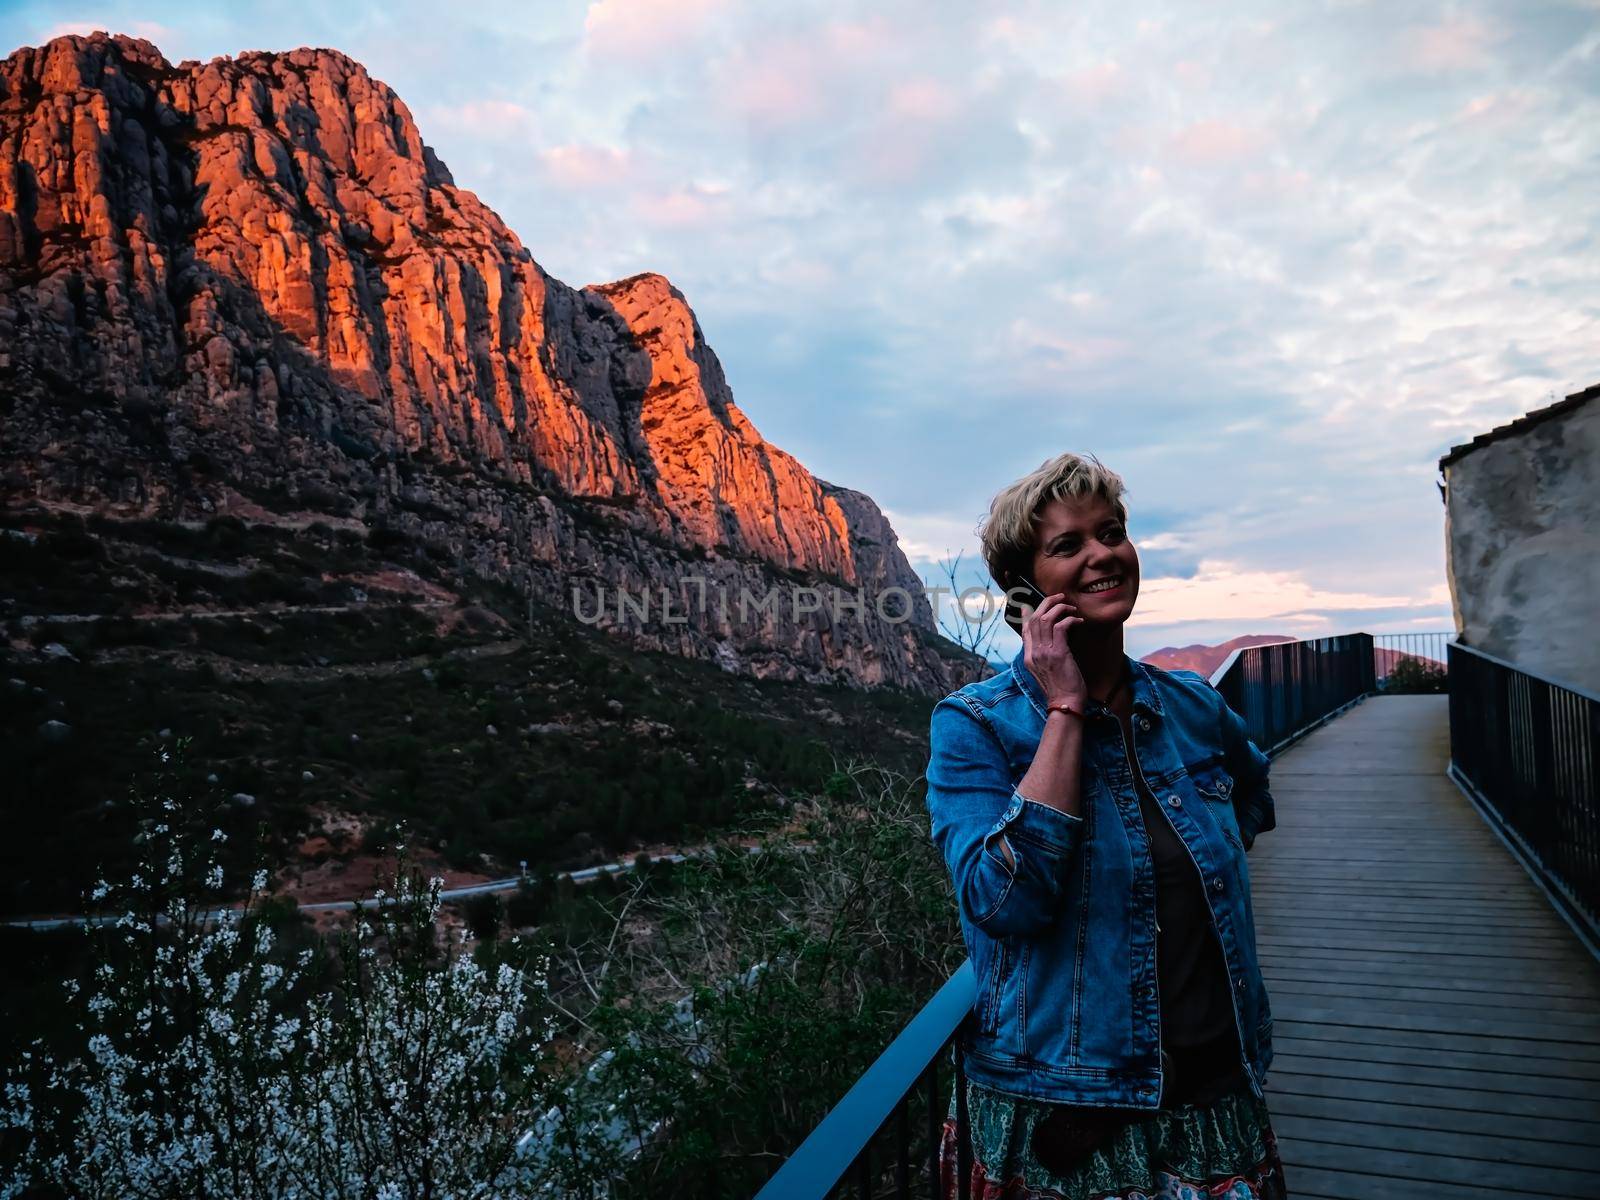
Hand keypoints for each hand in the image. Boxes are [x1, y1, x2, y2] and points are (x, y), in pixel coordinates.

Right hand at [1021, 592, 1087, 708]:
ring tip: (1071, 607)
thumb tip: (1050, 644)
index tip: (1033, 604)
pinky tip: (1078, 621)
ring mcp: (1044, 652)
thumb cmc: (1060, 690)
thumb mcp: (1046, 672)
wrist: (1064, 704)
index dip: (1029, 613)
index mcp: (1029, 657)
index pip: (1025, 629)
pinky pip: (1060, 627)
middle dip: (1047, 603)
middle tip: (1059, 597)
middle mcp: (1033, 653)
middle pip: (1034, 619)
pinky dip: (1070, 619)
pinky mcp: (1058, 653)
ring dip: (1059, 608)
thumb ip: (1044, 657)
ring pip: (1045, 619)